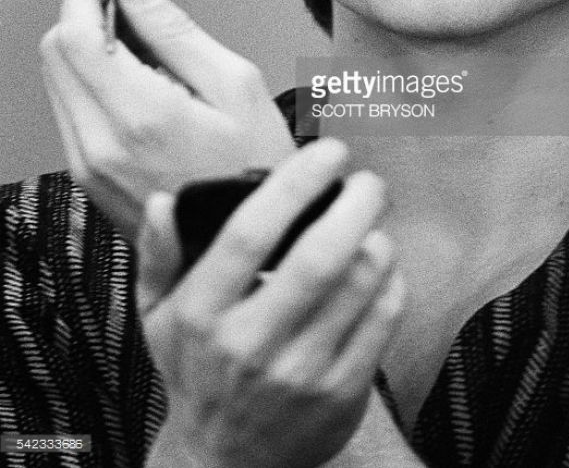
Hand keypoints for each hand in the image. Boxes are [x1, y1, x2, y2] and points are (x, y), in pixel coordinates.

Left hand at [39, 0, 294, 241]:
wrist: (255, 248)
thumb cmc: (258, 168)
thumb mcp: (236, 84)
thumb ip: (175, 31)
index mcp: (139, 115)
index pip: (75, 33)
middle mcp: (99, 143)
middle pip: (56, 52)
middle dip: (84, 13)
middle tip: (129, 4)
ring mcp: (88, 165)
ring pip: (57, 80)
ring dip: (86, 48)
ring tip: (143, 50)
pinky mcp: (88, 178)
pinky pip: (70, 111)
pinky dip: (91, 83)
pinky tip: (137, 85)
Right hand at [139, 138, 404, 467]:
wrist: (224, 462)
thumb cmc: (195, 371)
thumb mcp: (156, 316)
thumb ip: (158, 255)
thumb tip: (163, 200)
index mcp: (202, 313)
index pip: (250, 233)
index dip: (294, 183)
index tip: (326, 152)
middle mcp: (250, 344)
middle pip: (318, 258)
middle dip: (355, 205)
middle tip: (368, 181)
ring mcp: (299, 373)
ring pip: (359, 286)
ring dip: (378, 240)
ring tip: (374, 222)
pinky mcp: (340, 395)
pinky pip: (382, 321)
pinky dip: (391, 282)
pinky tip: (383, 267)